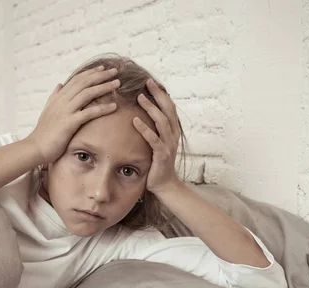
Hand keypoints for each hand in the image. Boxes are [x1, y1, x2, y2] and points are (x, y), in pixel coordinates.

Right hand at [27, 66, 119, 163]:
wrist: (35, 147)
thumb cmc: (43, 132)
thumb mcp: (48, 111)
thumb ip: (54, 97)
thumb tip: (59, 84)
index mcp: (58, 97)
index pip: (77, 80)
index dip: (90, 73)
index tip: (103, 68)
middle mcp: (62, 100)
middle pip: (84, 82)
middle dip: (100, 75)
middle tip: (115, 71)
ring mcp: (65, 111)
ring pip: (88, 93)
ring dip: (104, 87)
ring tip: (117, 83)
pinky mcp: (69, 123)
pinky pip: (89, 113)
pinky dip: (102, 108)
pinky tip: (114, 106)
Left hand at [132, 78, 180, 193]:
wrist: (164, 184)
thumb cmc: (157, 163)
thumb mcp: (157, 143)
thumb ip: (154, 129)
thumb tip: (141, 114)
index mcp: (172, 130)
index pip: (169, 107)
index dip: (161, 94)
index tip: (150, 82)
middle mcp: (173, 135)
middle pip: (167, 109)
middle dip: (158, 95)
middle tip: (147, 82)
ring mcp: (168, 145)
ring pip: (162, 122)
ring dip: (151, 108)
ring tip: (139, 97)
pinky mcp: (162, 155)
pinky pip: (154, 139)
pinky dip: (145, 129)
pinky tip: (135, 121)